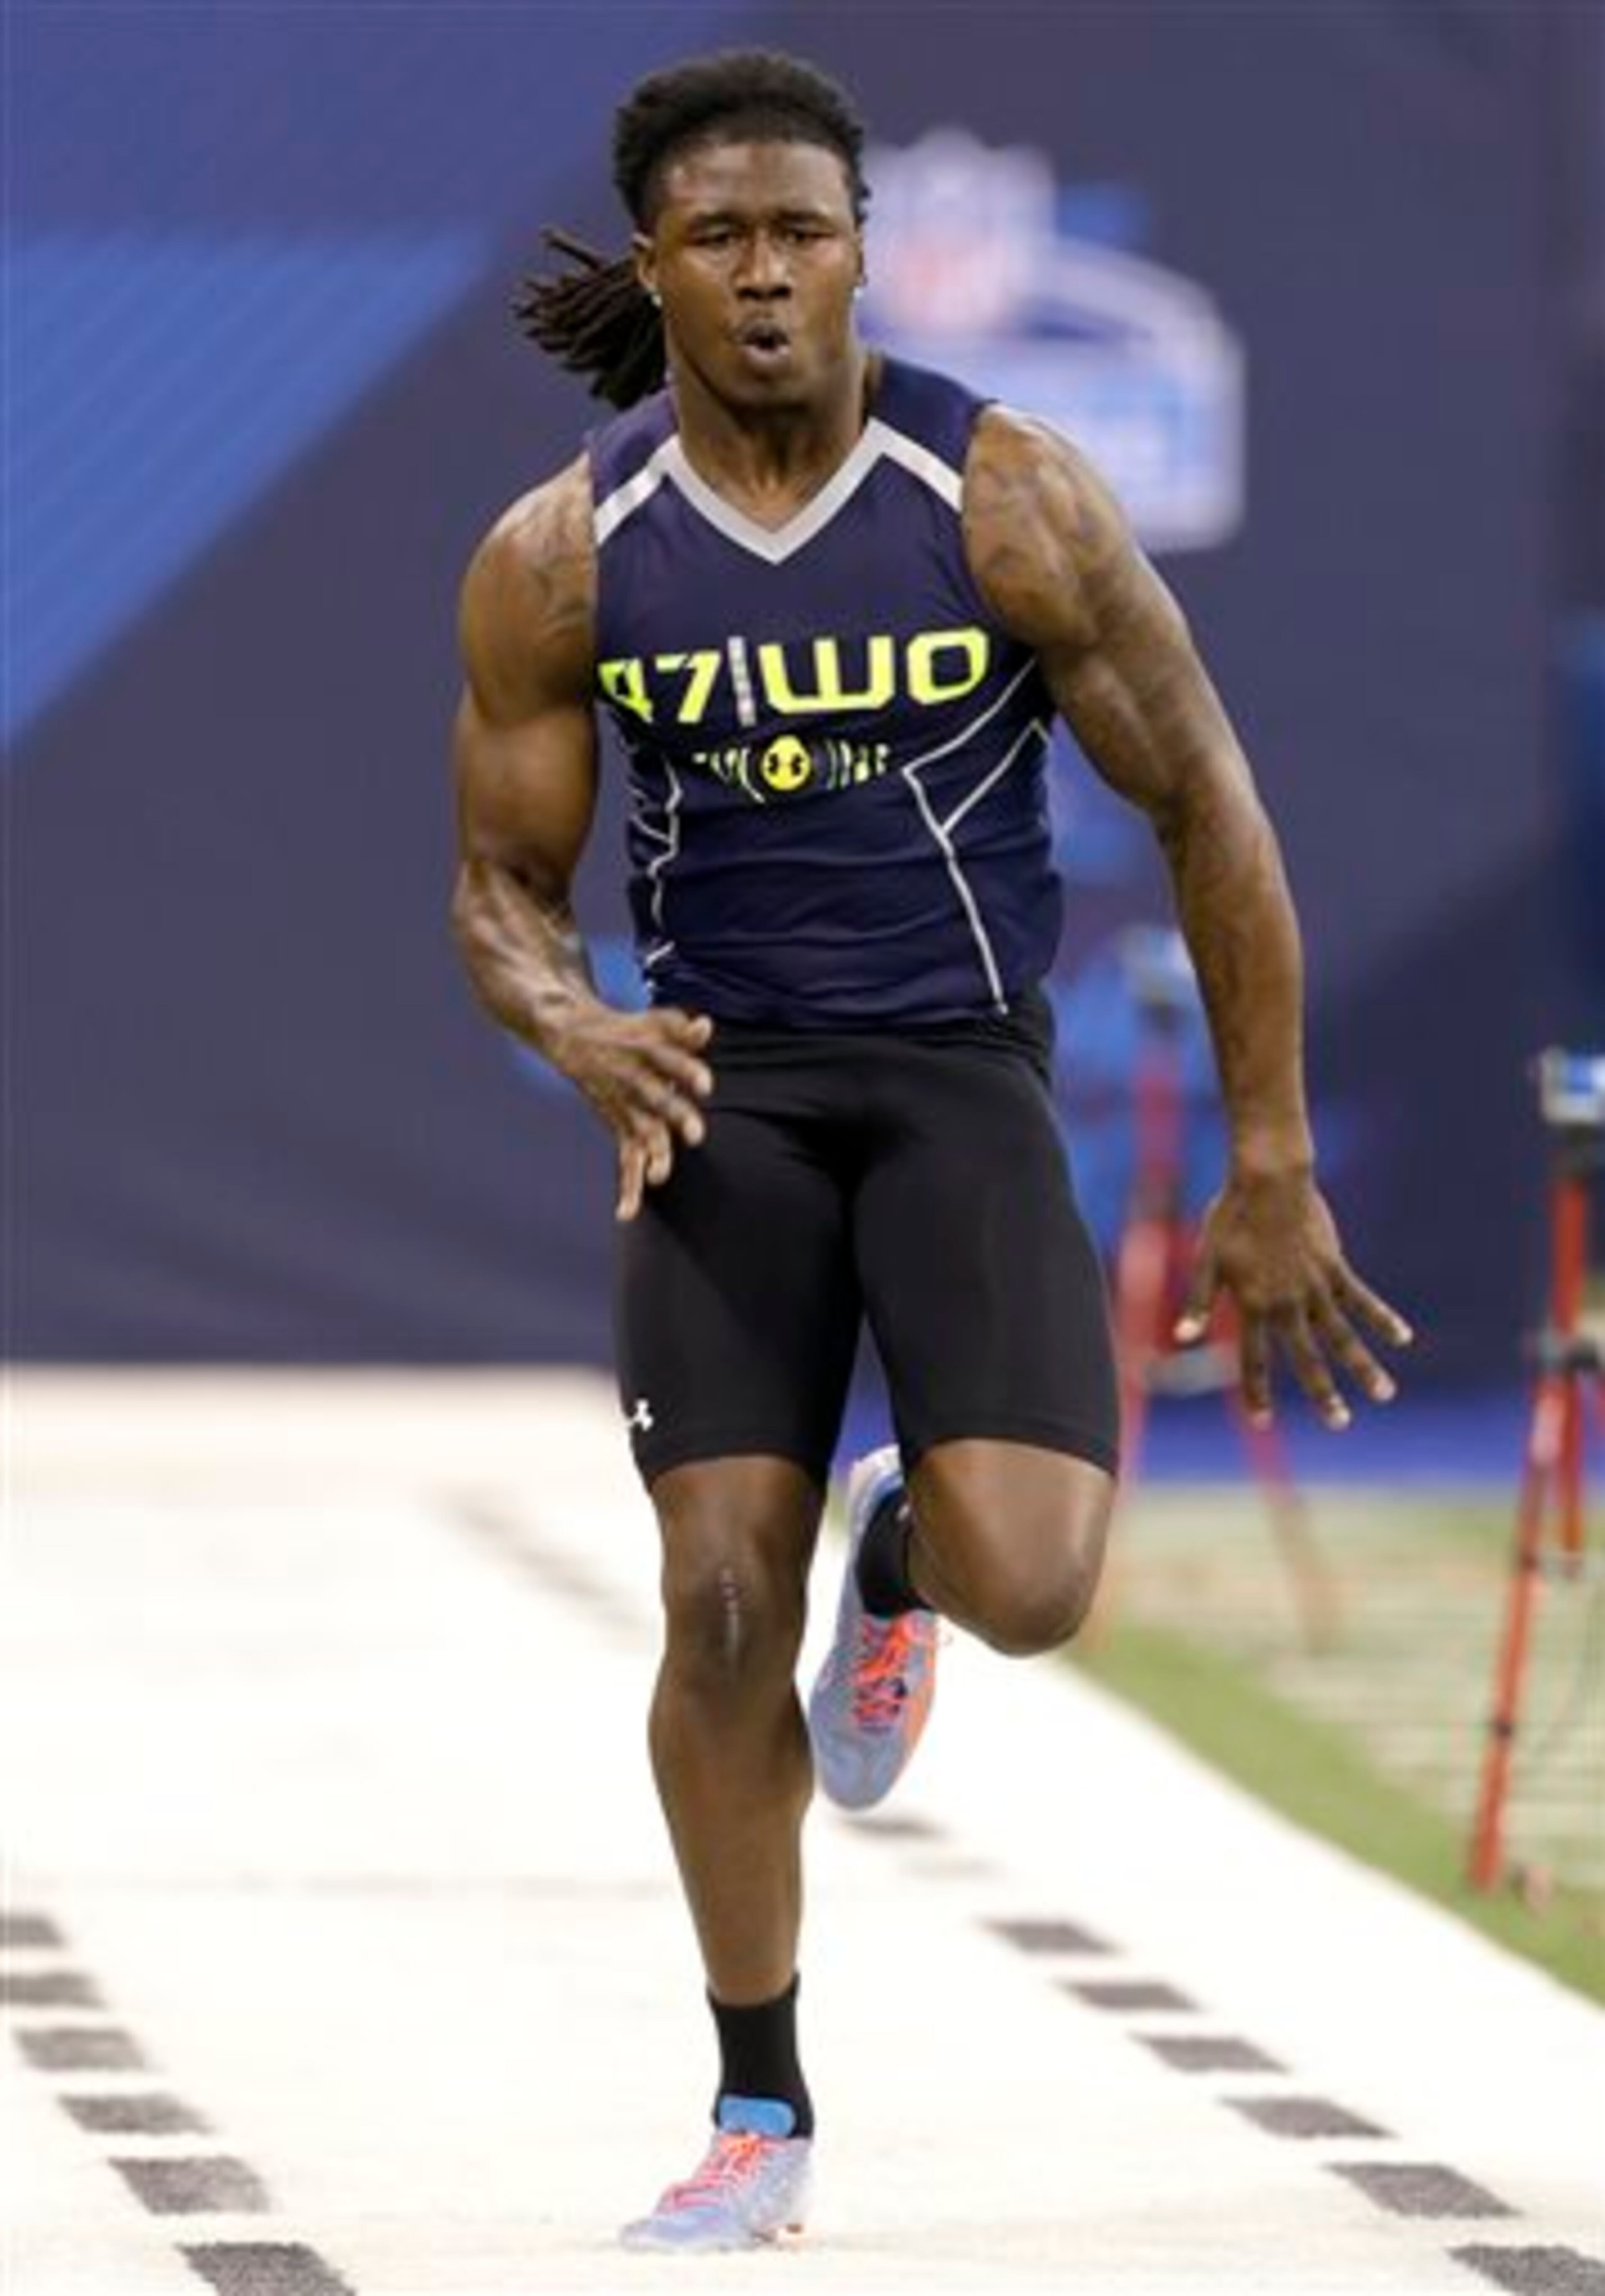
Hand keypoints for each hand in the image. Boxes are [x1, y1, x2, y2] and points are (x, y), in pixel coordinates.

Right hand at [549, 1005, 714, 1220]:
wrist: (574, 1037)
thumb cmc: (631, 1033)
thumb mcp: (655, 1023)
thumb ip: (681, 1029)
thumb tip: (705, 1025)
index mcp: (649, 1052)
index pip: (671, 1061)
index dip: (687, 1072)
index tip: (706, 1085)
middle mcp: (637, 1082)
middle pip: (658, 1100)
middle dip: (675, 1117)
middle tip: (696, 1135)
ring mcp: (627, 1106)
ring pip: (641, 1133)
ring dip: (652, 1155)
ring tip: (660, 1177)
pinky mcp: (620, 1126)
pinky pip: (626, 1159)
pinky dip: (627, 1186)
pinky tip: (627, 1213)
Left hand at [1173, 1169, 1412, 1428]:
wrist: (1268, 1179)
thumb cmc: (1230, 1217)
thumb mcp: (1206, 1260)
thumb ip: (1198, 1302)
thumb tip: (1181, 1339)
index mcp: (1253, 1304)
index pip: (1254, 1360)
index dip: (1256, 1392)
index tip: (1262, 1422)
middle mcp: (1287, 1302)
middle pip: (1307, 1357)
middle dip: (1323, 1393)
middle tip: (1339, 1424)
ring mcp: (1315, 1285)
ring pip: (1343, 1334)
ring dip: (1364, 1365)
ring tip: (1385, 1394)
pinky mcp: (1335, 1266)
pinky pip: (1362, 1298)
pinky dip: (1382, 1318)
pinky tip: (1403, 1337)